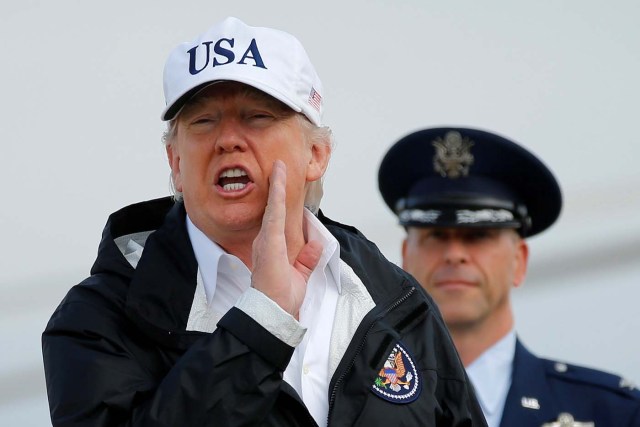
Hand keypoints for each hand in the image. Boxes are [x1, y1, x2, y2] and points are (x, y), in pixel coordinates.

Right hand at [251, 160, 322, 317]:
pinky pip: (274, 213)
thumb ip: (307, 259)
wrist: (274, 312)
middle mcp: (265, 241)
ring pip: (273, 207)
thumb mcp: (300, 275)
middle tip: (278, 168)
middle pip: (273, 209)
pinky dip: (277, 195)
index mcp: (271, 249)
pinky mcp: (269, 241)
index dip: (279, 202)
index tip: (281, 184)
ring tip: (278, 167)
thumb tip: (316, 244)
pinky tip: (278, 179)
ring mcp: (266, 240)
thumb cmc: (282, 298)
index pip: (277, 220)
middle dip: (276, 188)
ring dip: (276, 185)